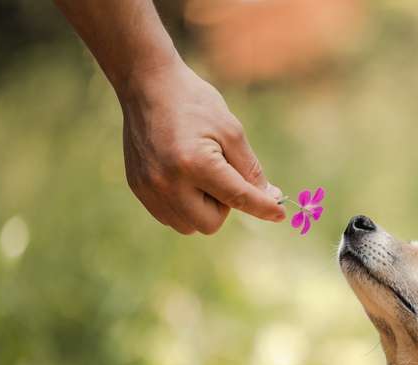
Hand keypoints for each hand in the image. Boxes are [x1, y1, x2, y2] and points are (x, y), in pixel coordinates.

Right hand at [118, 61, 284, 233]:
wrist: (148, 85)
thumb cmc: (195, 103)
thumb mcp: (231, 131)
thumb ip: (251, 170)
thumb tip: (271, 197)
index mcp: (195, 164)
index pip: (238, 197)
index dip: (262, 207)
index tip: (279, 214)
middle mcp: (167, 182)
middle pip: (210, 224)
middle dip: (223, 206)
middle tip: (221, 174)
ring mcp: (149, 188)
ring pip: (189, 226)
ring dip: (202, 209)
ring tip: (199, 174)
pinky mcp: (138, 188)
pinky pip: (170, 217)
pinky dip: (184, 206)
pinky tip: (183, 178)